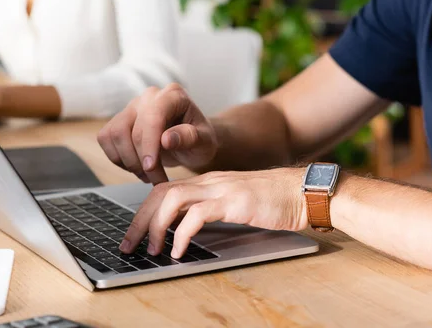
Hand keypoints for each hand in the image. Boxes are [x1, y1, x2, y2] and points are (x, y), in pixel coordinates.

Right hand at [97, 84, 217, 184]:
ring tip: (147, 174)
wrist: (191, 142)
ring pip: (114, 134)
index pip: (152, 116)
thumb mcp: (205, 142)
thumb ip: (190, 137)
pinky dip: (118, 158)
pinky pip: (106, 139)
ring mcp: (132, 107)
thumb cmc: (200, 140)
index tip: (152, 168)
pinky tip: (136, 166)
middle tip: (156, 179)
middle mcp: (149, 97)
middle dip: (140, 160)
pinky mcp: (119, 120)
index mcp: (173, 95)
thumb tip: (166, 139)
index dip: (149, 144)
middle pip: (130, 128)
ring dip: (128, 161)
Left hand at [119, 168, 307, 258]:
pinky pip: (198, 214)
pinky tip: (178, 250)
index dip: (143, 211)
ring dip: (156, 226)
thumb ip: (209, 210)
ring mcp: (221, 189)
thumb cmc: (271, 200)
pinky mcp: (235, 201)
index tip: (134, 234)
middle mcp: (209, 182)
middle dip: (140, 219)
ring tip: (151, 249)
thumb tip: (184, 230)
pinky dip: (182, 233)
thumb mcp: (233, 203)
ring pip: (172, 199)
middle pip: (160, 193)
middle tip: (129, 245)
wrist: (303, 191)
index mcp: (206, 182)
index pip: (162, 190)